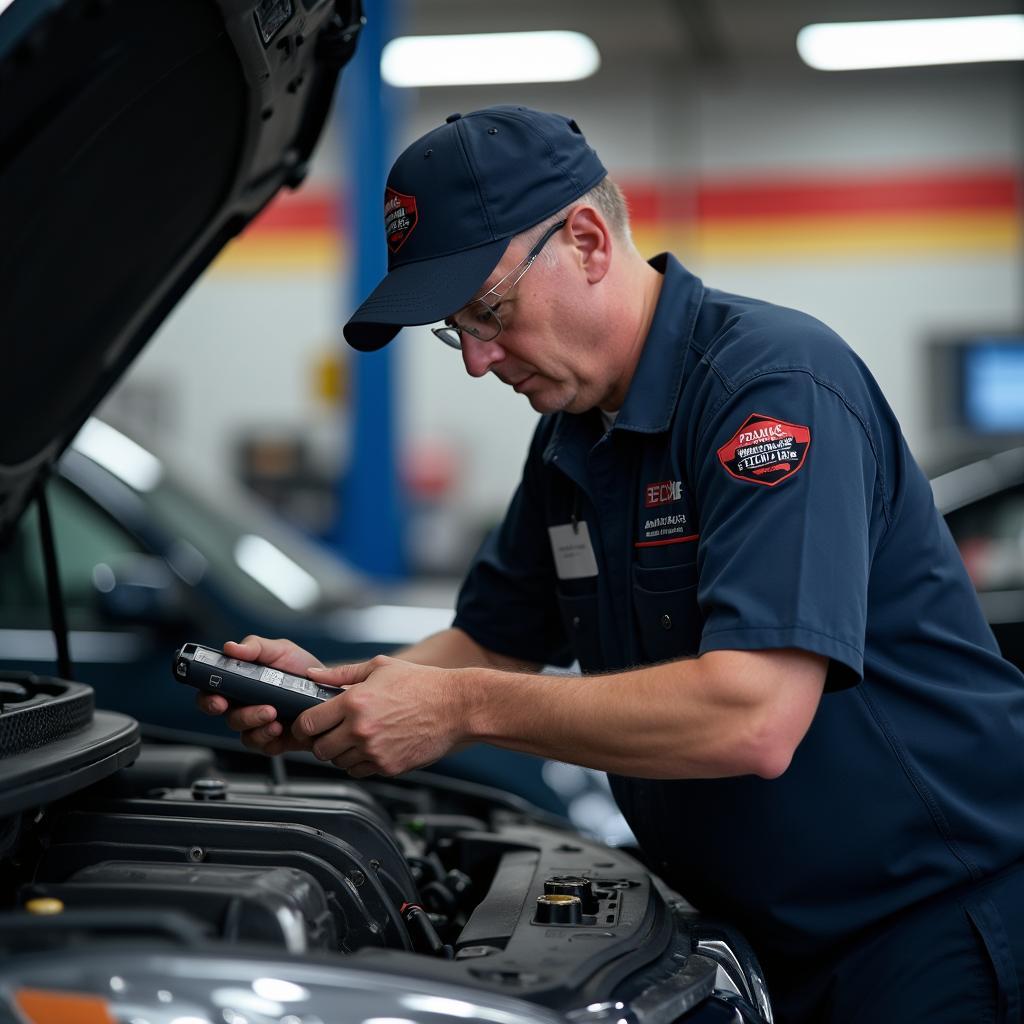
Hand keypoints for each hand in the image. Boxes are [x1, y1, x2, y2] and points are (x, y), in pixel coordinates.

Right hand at [195, 635, 324, 755]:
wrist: (327, 686)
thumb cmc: (299, 667)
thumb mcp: (280, 650)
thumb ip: (255, 647)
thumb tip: (231, 647)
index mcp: (238, 684)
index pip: (211, 694)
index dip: (209, 700)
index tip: (219, 700)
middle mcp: (244, 707)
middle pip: (229, 718)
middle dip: (242, 716)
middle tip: (262, 709)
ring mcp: (258, 725)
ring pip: (245, 734)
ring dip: (259, 726)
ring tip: (276, 716)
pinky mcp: (273, 740)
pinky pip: (264, 746)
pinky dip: (271, 739)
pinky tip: (281, 728)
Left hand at [293, 655, 466, 777]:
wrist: (457, 706)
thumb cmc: (422, 683)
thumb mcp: (380, 667)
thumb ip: (341, 673)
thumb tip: (313, 675)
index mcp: (355, 701)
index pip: (309, 724)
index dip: (303, 725)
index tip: (307, 724)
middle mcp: (361, 729)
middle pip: (320, 750)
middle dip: (321, 741)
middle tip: (333, 731)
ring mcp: (374, 751)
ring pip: (339, 763)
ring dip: (342, 753)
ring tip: (357, 736)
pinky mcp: (388, 767)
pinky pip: (360, 772)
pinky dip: (361, 762)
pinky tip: (373, 746)